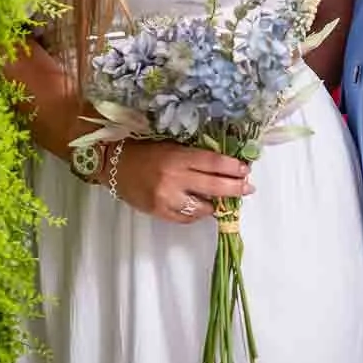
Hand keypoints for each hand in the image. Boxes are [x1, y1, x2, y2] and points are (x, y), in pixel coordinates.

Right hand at [113, 142, 252, 224]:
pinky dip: (197, 213)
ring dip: (216, 204)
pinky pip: (186, 218)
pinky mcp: (159, 213)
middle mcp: (174, 179)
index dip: (233, 167)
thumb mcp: (170, 145)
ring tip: (222, 200)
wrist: (114, 166)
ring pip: (202, 207)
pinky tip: (202, 208)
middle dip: (235, 188)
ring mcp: (166, 199)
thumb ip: (194, 156)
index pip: (213, 163)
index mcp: (177, 157)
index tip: (245, 170)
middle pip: (214, 186)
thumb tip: (223, 164)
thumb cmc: (144, 150)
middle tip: (248, 187)